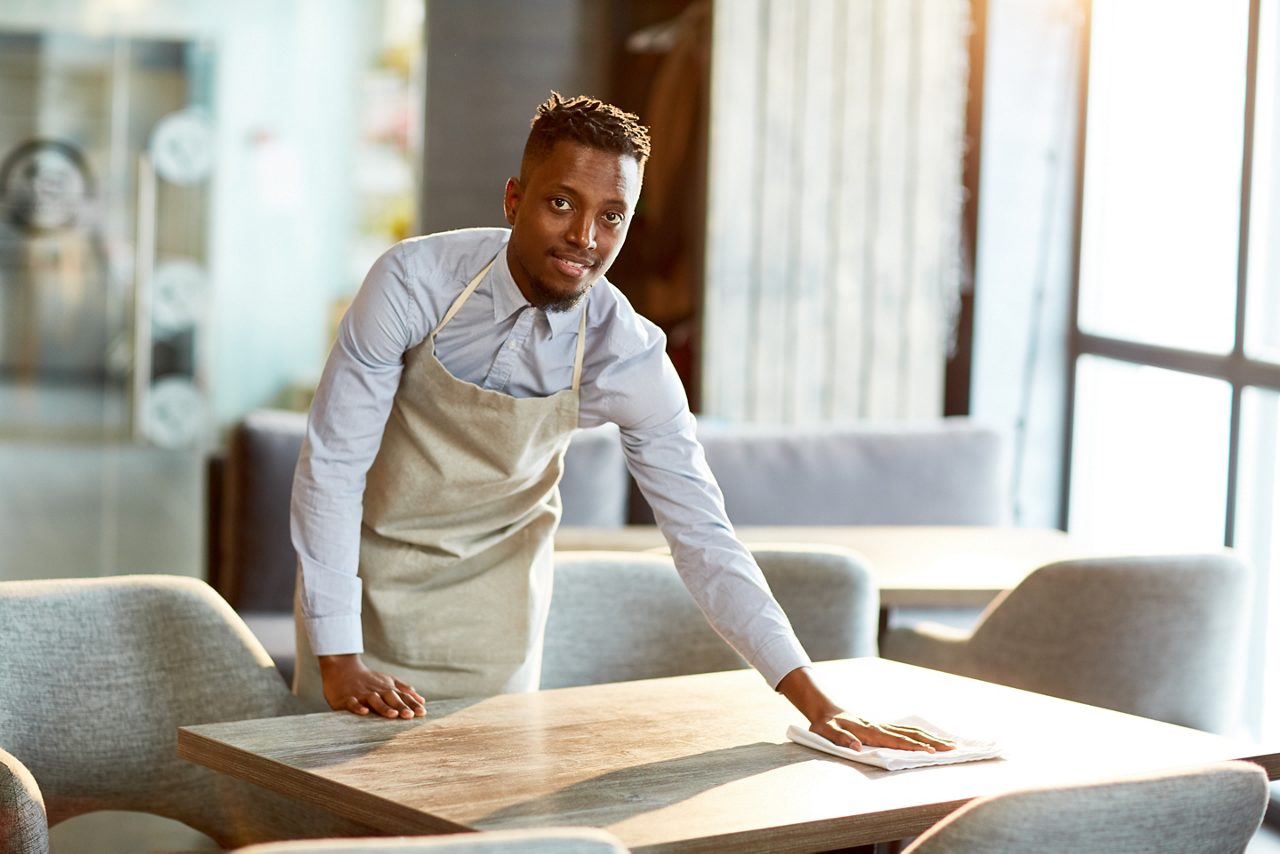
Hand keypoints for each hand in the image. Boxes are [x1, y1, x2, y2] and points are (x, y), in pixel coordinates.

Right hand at [318, 654, 425, 718]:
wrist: (343, 669)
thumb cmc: (369, 679)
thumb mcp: (388, 681)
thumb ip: (404, 690)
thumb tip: (422, 700)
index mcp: (387, 688)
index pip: (403, 696)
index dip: (412, 704)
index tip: (422, 713)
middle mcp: (377, 691)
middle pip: (391, 698)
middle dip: (401, 706)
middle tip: (410, 715)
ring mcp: (362, 694)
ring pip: (374, 700)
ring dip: (384, 707)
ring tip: (393, 715)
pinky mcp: (347, 698)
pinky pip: (353, 703)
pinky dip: (358, 707)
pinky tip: (364, 712)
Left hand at [775, 666, 954, 752]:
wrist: (824, 710)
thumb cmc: (823, 724)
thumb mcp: (825, 732)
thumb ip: (840, 739)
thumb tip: (857, 747)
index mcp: (869, 731)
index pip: (896, 740)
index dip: (914, 747)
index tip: (931, 752)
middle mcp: (880, 728)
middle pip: (911, 734)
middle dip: (933, 742)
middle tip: (953, 748)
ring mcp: (882, 727)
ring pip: (911, 731)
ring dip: (931, 737)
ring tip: (951, 743)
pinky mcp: (882, 728)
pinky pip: (906, 731)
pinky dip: (921, 735)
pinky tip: (931, 739)